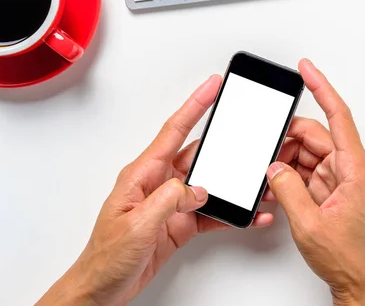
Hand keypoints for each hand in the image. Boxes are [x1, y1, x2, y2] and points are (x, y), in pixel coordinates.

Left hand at [37, 75, 273, 305]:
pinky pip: (212, 211)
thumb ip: (169, 200)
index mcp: (143, 174)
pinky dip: (230, 213)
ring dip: (232, 185)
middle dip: (225, 147)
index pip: (174, 131)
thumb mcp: (136, 225)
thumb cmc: (107, 256)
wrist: (104, 288)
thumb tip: (198, 189)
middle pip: (199, 155)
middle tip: (247, 137)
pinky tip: (245, 215)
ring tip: (253, 183)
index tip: (212, 86)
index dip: (195, 105)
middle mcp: (160, 184)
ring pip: (209, 184)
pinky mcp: (182, 222)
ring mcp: (172, 203)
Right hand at [269, 60, 364, 305]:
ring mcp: (341, 181)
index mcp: (356, 170)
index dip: (322, 88)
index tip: (307, 69)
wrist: (359, 283)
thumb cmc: (349, 258)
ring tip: (269, 176)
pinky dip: (290, 177)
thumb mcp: (309, 224)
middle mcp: (351, 170)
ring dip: (286, 162)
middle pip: (315, 137)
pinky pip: (308, 173)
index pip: (339, 117)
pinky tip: (277, 186)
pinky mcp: (332, 192)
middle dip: (287, 141)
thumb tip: (274, 165)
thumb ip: (287, 188)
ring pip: (308, 155)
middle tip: (265, 151)